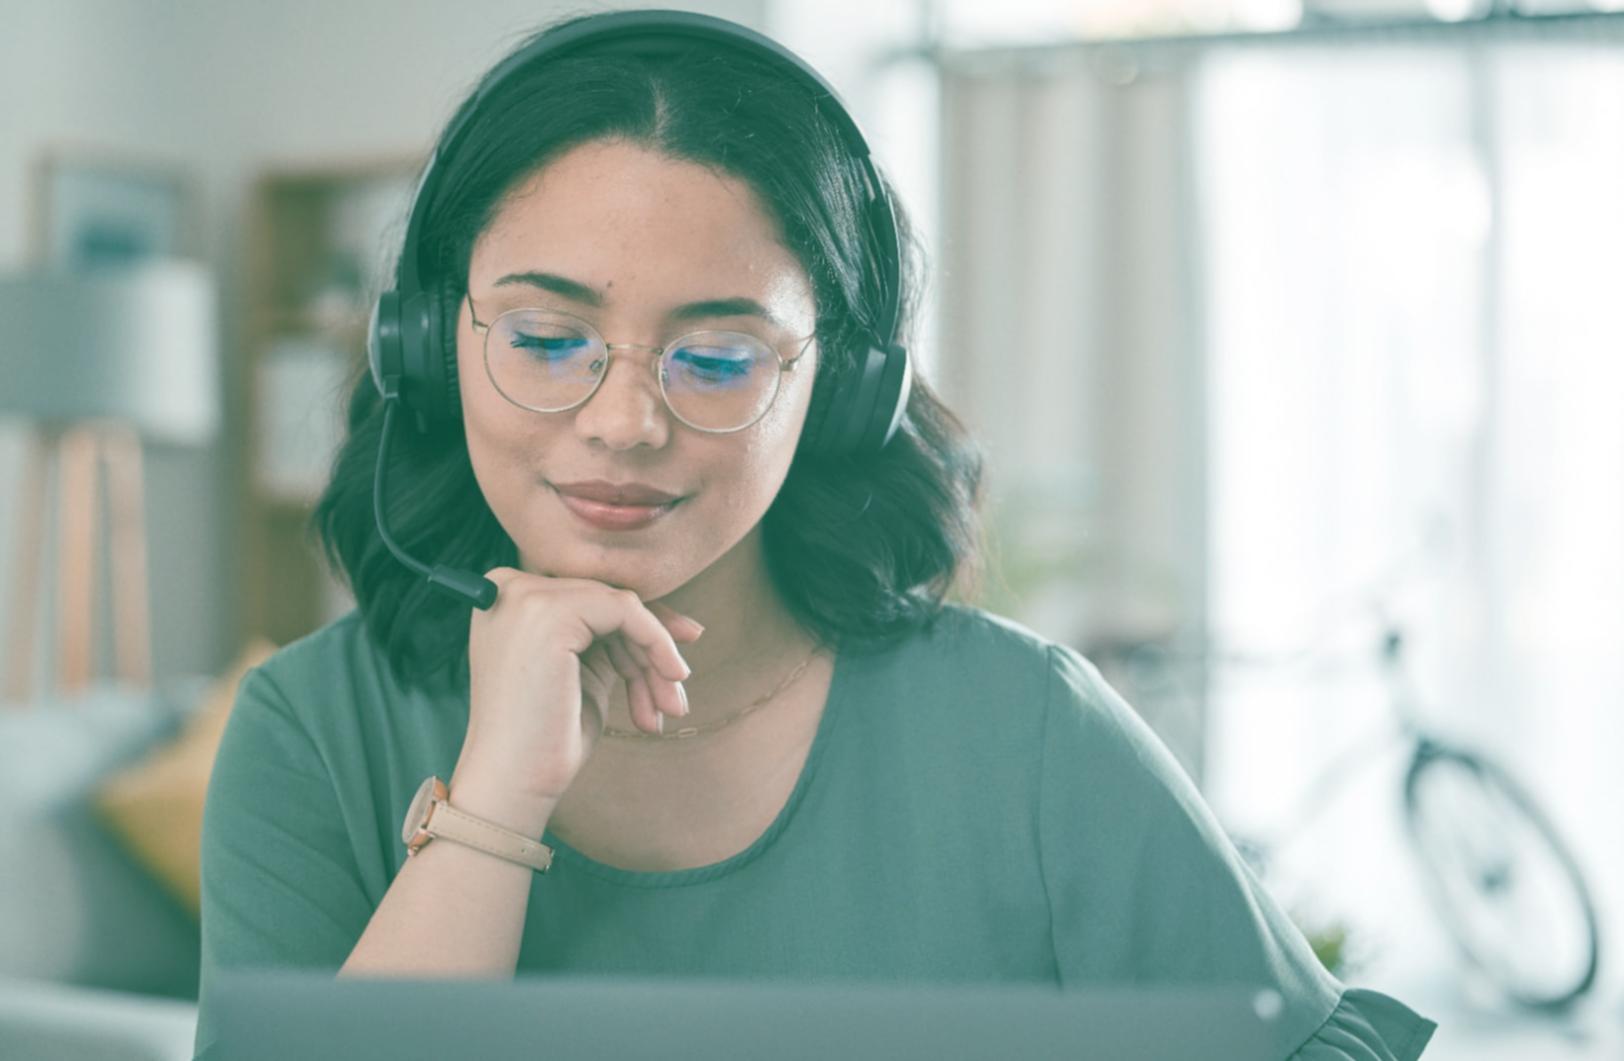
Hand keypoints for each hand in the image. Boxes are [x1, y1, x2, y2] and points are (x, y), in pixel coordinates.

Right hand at [454, 566, 703, 805]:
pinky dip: (657, 641)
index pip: (588, 597)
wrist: (514, 782)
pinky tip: (673, 678)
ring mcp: (524, 596)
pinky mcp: (548, 613)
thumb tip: (684, 623)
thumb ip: (611, 635)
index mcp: (506, 597)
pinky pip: (626, 610)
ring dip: (655, 658)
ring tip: (673, 706)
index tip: (676, 661)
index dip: (638, 629)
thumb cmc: (547, 737)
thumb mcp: (583, 671)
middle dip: (649, 650)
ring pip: (621, 607)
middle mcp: (507, 586)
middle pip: (605, 600)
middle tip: (676, 699)